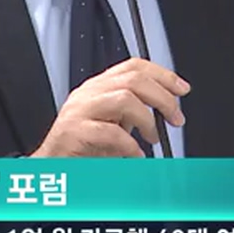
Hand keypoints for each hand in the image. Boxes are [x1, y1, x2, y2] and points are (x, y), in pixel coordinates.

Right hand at [30, 58, 189, 157]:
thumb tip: (166, 110)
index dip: (162, 74)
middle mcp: (88, 93)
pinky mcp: (74, 130)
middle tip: (175, 118)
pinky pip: (109, 132)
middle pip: (133, 79)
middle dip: (163, 98)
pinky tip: (136, 155)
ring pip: (123, 98)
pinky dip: (129, 145)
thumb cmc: (82, 147)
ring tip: (153, 138)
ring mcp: (80, 110)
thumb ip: (134, 112)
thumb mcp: (113, 124)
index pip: (133, 66)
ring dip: (147, 120)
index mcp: (98, 87)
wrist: (52, 166)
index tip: (181, 89)